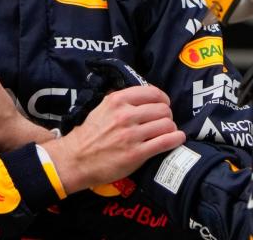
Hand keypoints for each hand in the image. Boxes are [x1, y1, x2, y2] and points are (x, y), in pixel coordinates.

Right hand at [42, 85, 184, 193]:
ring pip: (167, 125)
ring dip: (171, 128)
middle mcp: (125, 115)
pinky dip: (176, 139)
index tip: (163, 105)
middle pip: (163, 109)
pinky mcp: (136, 154)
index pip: (153, 92)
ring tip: (167, 132)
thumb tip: (141, 93)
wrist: (76, 159)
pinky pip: (165, 142)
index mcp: (117, 100)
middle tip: (163, 122)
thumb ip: (121, 99)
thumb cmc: (90, 134)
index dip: (163, 99)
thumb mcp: (101, 107)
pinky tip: (177, 138)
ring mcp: (131, 135)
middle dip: (167, 115)